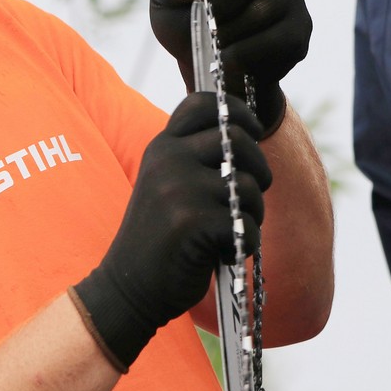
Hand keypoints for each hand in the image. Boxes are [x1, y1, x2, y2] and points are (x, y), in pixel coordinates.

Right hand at [70, 93, 270, 370]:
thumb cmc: (161, 237)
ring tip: (230, 232)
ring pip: (250, 187)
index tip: (252, 129)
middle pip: (239, 140)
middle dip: (260, 170)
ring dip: (253, 215)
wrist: (129, 286)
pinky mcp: (193, 221)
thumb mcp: (167, 184)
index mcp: (162, 146)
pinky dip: (245, 243)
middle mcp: (169, 159)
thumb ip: (195, 157)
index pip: (204, 104)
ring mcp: (179, 188)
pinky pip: (246, 224)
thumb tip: (247, 132)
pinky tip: (222, 253)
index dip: (237, 111)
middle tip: (252, 197)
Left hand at [149, 0, 310, 134]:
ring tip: (215, 43)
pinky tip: (230, 59)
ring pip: (266, 8)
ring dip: (232, 32)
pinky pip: (280, 40)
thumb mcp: (164, 0)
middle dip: (226, 1)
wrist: (208, 63)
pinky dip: (248, 54)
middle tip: (208, 22)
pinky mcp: (300, 27)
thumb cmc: (182, 20)